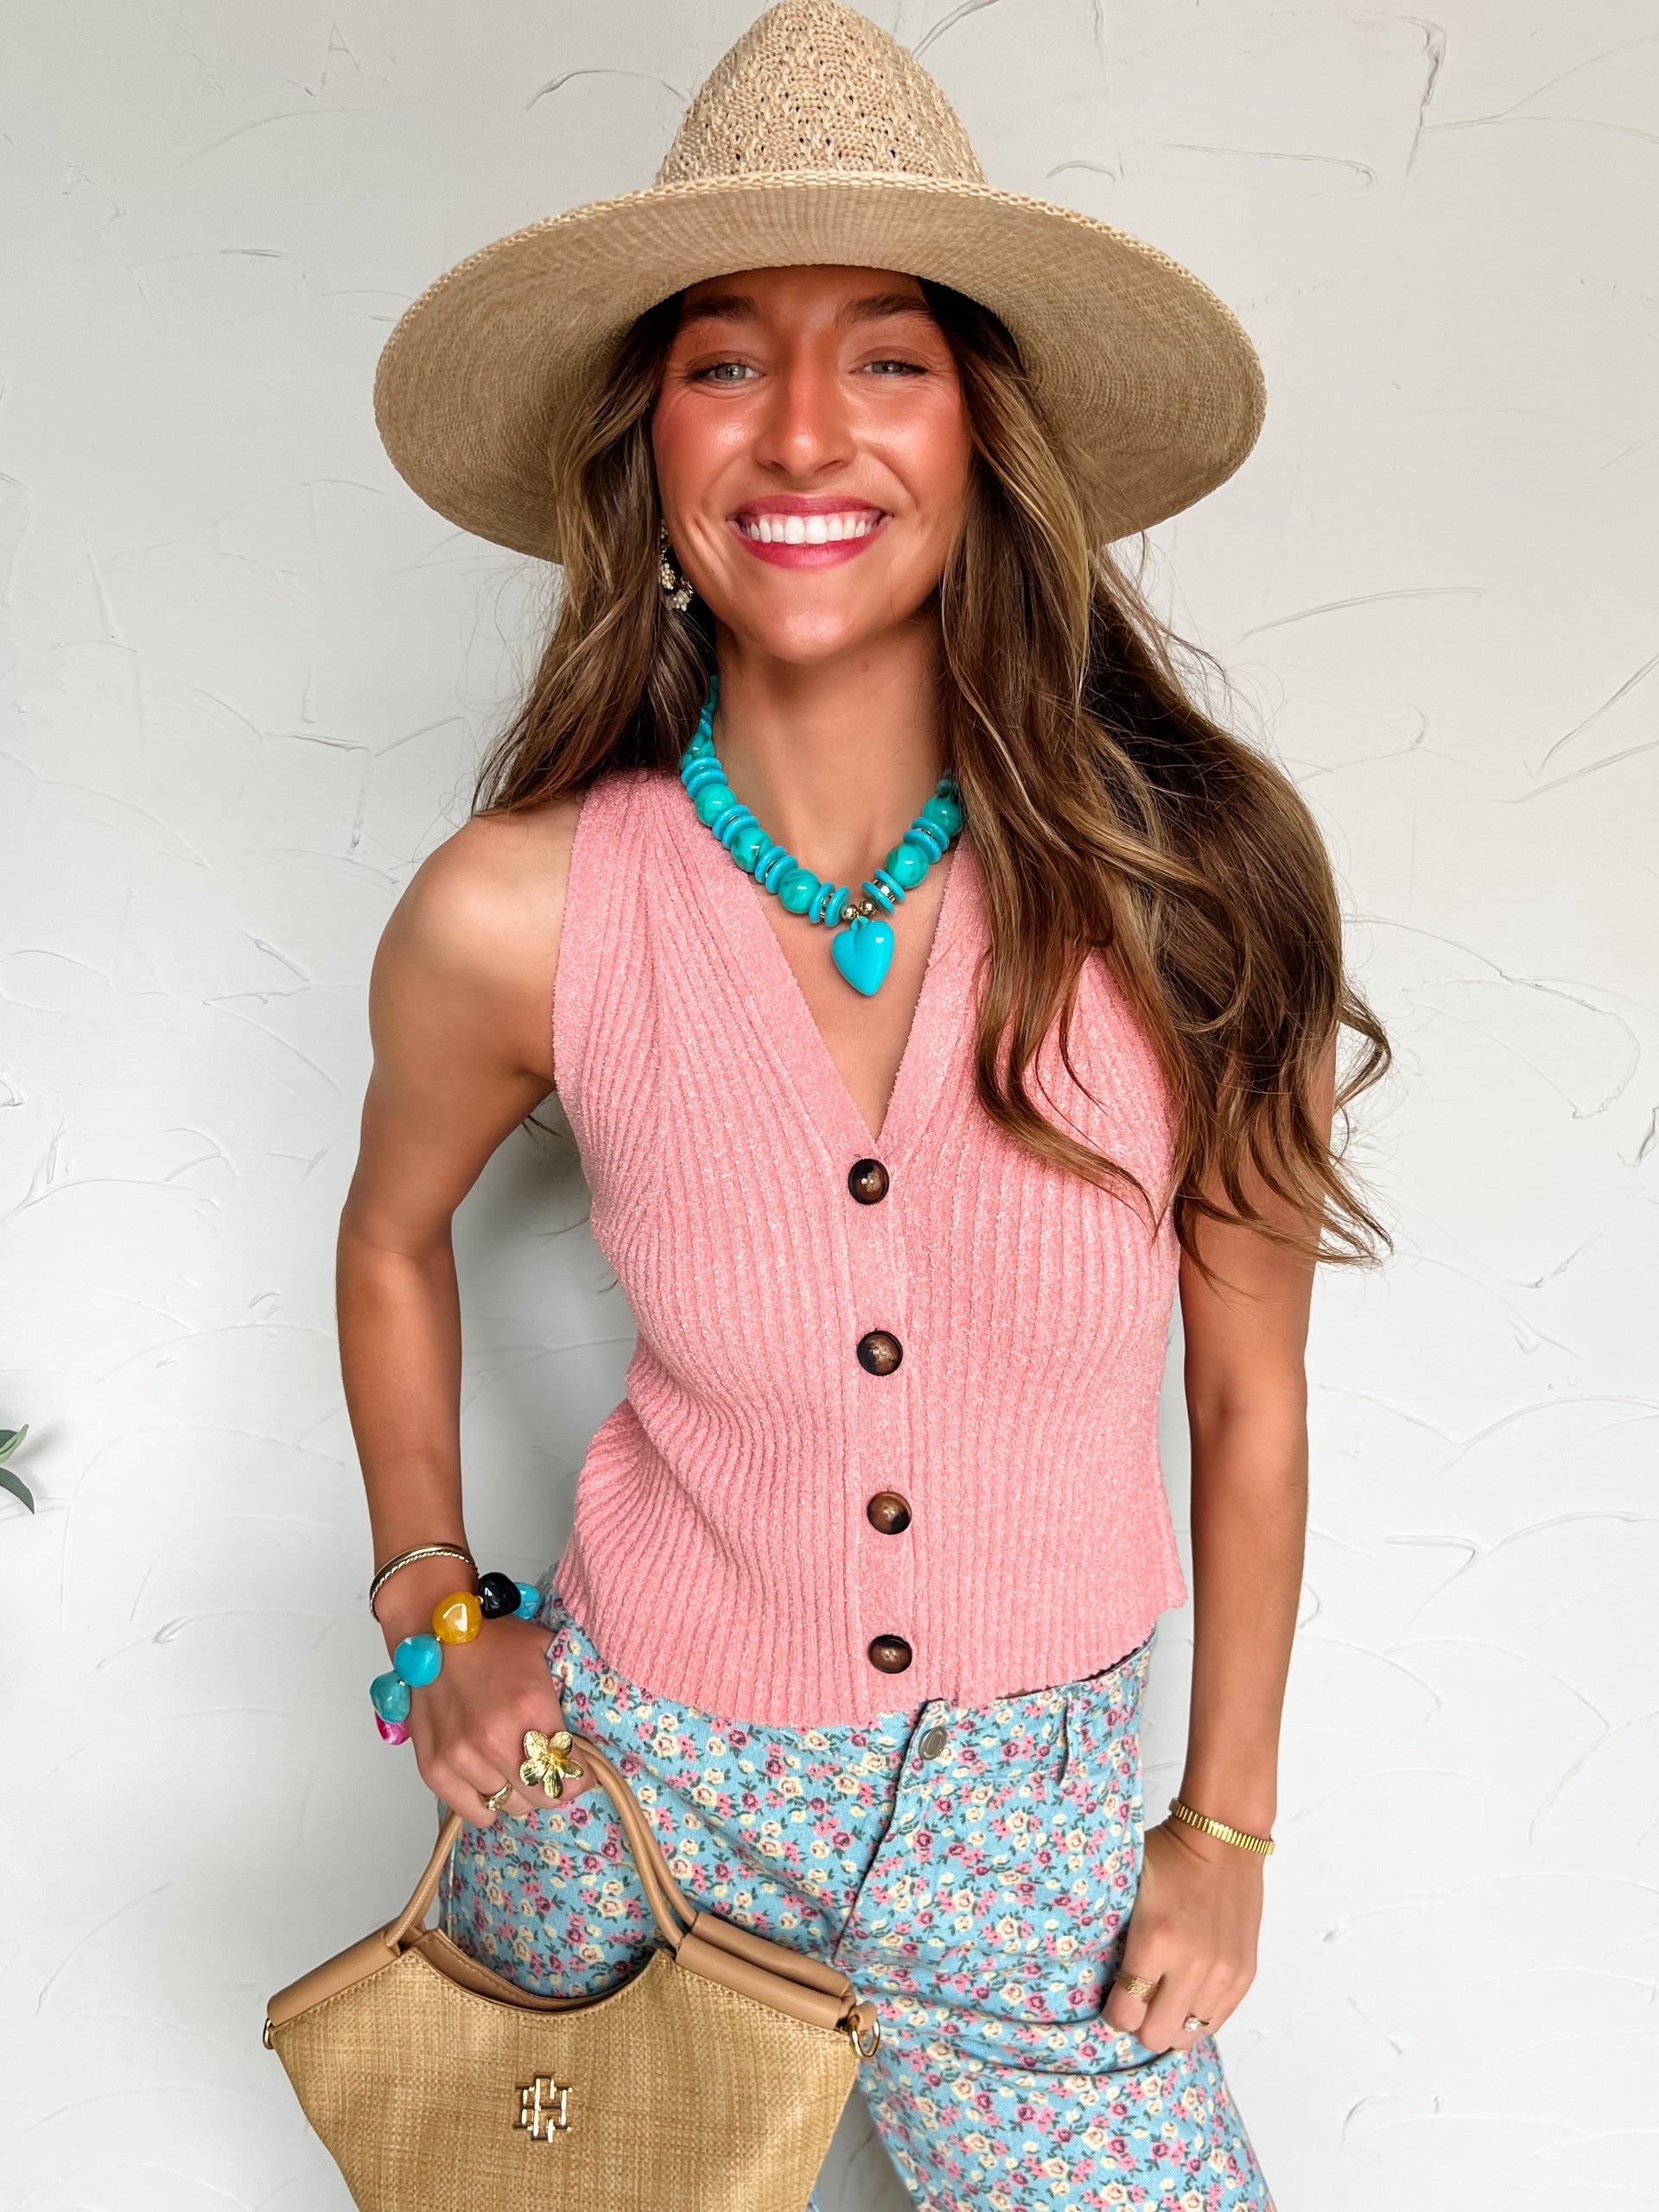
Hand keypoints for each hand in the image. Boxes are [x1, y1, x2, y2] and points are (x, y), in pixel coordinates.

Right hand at [377, 1560, 592, 1826]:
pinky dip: (487, 1802)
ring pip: (511, 1806)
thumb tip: (602, 1722)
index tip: (580, 1765)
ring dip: (518, 1790)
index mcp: (531, 1709)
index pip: (572, 1774)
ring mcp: (461, 1757)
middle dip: (553, 1785)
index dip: (582, 1774)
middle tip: (548, 1766)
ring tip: (515, 1764)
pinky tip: (491, 1779)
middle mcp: (495, 1739)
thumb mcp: (547, 1650)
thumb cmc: (495, 1640)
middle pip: (543, 1797)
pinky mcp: (434, 1769)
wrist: (433, 1629)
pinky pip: (474, 1812)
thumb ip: (574, 1687)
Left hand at [1100, 1815, 1262, 2052]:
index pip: (1126, 2014)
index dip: (1114, 2012)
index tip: (1113, 1999)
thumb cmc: (1169, 1856)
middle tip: (1137, 2001)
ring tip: (1164, 1997)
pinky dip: (1197, 2013)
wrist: (1224, 1839)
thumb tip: (1094, 1973)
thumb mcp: (1128, 1888)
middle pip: (1157, 2035)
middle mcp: (1192, 1964)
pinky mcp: (1244, 1975)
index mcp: (1156, 1941)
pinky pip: (1216, 2021)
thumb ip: (1114, 1932)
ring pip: (1188, 2034)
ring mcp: (1222, 1973)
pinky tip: (1187, 1991)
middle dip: (1141, 2024)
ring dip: (1172, 2020)